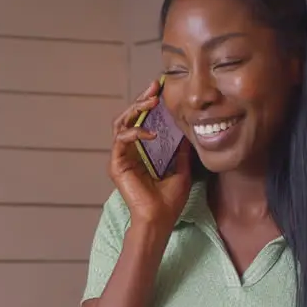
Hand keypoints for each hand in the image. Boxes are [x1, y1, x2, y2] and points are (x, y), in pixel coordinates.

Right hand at [109, 80, 193, 234]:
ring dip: (136, 109)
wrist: (160, 219)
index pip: (142, 121)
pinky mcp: (116, 164)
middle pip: (129, 117)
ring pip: (121, 123)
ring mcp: (121, 157)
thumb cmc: (169, 201)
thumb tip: (189, 133)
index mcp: (141, 152)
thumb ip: (181, 151)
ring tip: (152, 101)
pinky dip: (135, 132)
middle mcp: (128, 152)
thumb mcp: (181, 169)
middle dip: (141, 99)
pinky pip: (121, 140)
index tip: (161, 89)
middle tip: (154, 86)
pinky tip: (151, 134)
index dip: (149, 103)